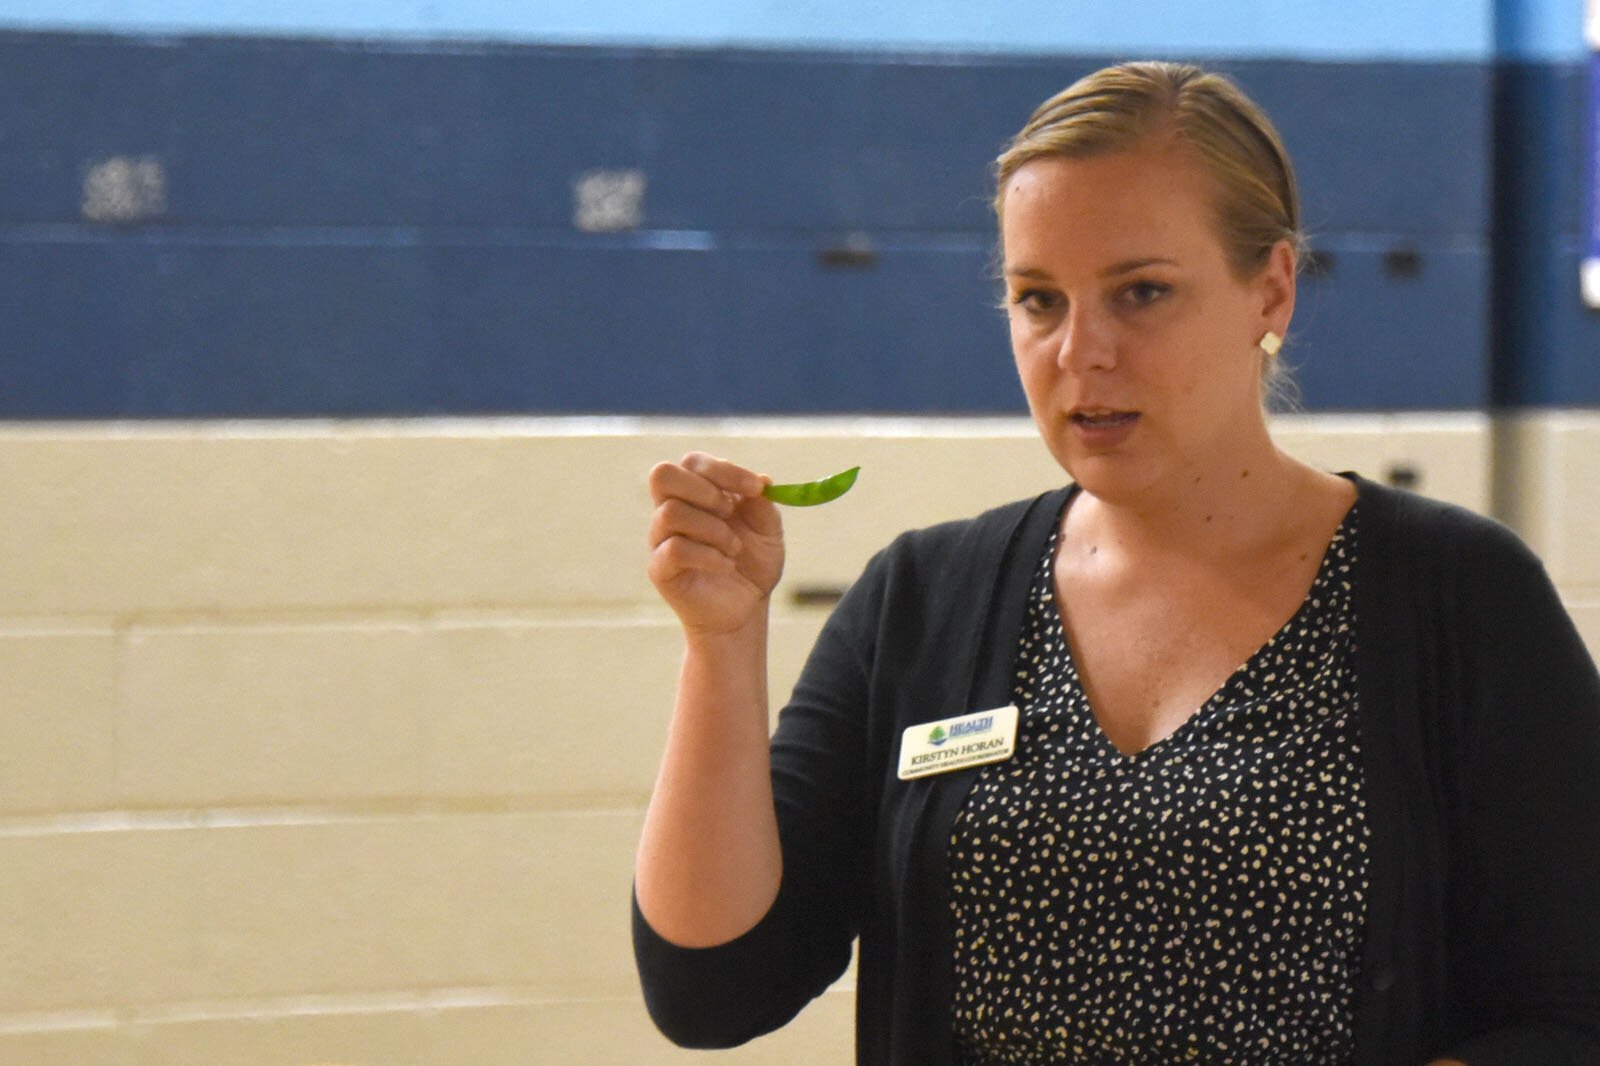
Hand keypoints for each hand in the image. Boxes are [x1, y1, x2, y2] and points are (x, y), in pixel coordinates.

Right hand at [647, 452, 783, 635]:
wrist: (747, 608)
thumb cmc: (753, 564)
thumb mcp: (769, 531)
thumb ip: (763, 504)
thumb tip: (761, 479)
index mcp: (696, 493)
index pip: (693, 462)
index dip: (725, 470)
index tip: (758, 487)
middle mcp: (672, 510)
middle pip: (662, 474)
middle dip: (704, 489)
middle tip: (730, 511)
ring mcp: (662, 539)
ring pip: (671, 512)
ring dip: (712, 528)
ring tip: (734, 549)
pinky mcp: (660, 568)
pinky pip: (675, 549)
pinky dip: (708, 556)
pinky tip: (726, 566)